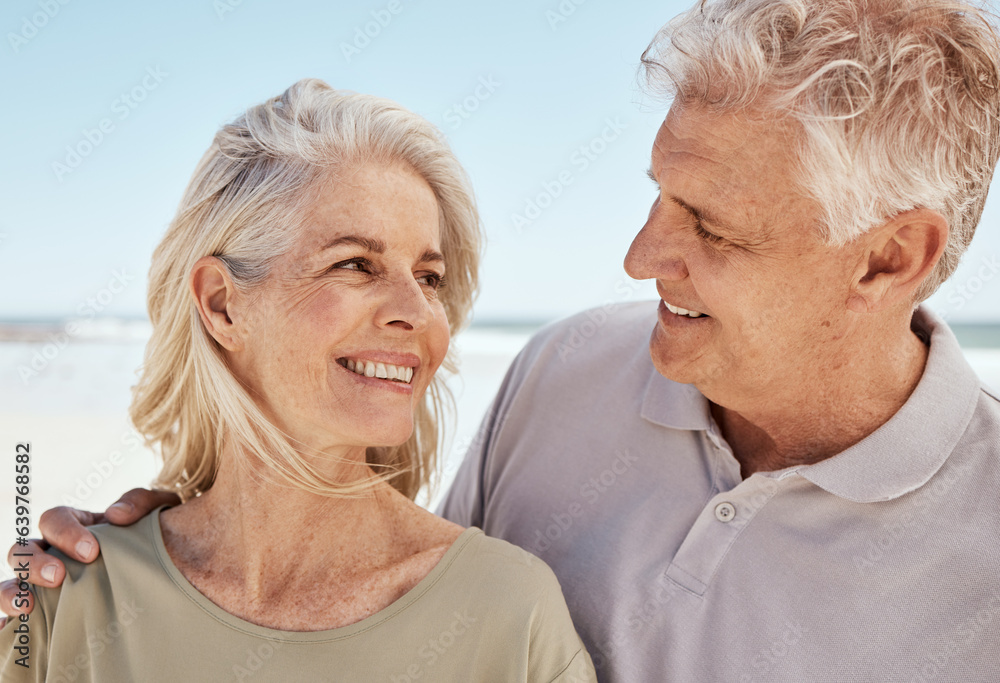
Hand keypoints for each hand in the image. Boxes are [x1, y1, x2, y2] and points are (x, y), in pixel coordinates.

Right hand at [0, 488, 179, 625]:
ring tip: (28, 606)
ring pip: (11, 584)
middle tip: (60, 576)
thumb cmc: (157, 536)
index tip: (91, 552)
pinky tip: (10, 629)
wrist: (168, 571)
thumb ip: (140, 503)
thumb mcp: (155, 512)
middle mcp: (53, 553)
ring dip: (12, 592)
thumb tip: (116, 514)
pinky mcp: (45, 615)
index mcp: (76, 527)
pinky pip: (13, 620)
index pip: (54, 519)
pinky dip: (5, 624)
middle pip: (22, 550)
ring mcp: (44, 584)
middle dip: (34, 563)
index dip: (65, 532)